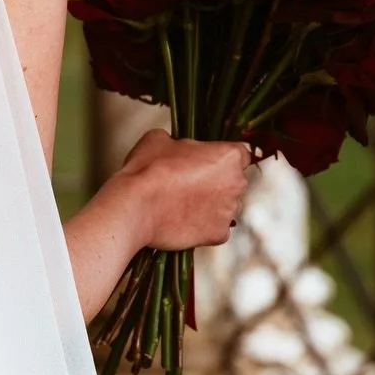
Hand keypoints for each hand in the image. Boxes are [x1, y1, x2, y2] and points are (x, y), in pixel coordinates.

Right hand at [114, 130, 252, 250]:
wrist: (135, 207)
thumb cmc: (148, 169)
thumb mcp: (160, 139)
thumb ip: (180, 142)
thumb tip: (178, 147)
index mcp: (229, 156)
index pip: (239, 154)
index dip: (220, 158)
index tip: (205, 162)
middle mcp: (237, 184)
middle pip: (234, 181)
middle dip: (217, 182)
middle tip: (188, 183)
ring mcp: (229, 212)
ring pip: (226, 207)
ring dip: (210, 205)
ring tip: (182, 204)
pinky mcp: (218, 235)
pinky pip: (216, 229)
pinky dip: (203, 227)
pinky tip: (182, 221)